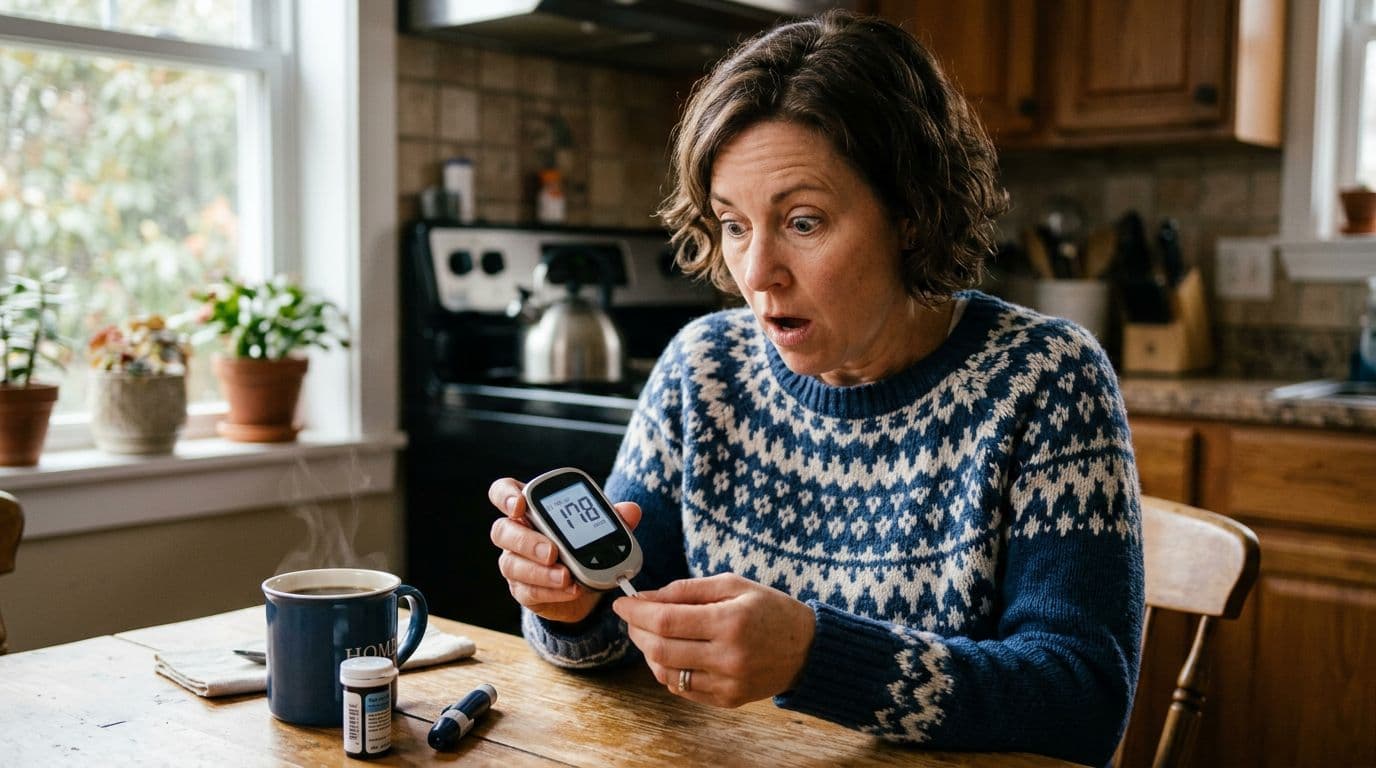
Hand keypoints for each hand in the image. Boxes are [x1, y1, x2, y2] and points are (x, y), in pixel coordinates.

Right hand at [487, 477, 641, 624]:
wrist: (582, 584)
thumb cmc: (582, 545)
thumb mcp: (598, 529)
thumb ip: (611, 518)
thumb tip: (631, 510)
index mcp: (530, 509)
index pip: (503, 492)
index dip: (506, 496)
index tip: (520, 504)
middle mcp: (515, 534)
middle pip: (502, 531)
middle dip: (526, 541)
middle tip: (552, 551)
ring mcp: (515, 562)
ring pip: (511, 564)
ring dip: (539, 572)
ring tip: (565, 576)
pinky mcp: (522, 590)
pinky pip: (528, 591)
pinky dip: (551, 591)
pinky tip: (570, 589)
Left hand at [612, 573, 815, 707]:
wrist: (808, 649)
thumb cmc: (770, 610)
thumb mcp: (733, 585)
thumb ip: (687, 590)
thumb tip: (646, 597)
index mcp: (730, 622)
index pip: (666, 620)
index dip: (636, 611)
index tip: (622, 602)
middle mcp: (728, 657)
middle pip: (660, 649)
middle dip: (637, 631)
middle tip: (633, 617)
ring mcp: (727, 684)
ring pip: (666, 673)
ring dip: (648, 652)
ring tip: (651, 633)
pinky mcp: (727, 701)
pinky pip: (682, 689)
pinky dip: (667, 670)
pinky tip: (671, 653)